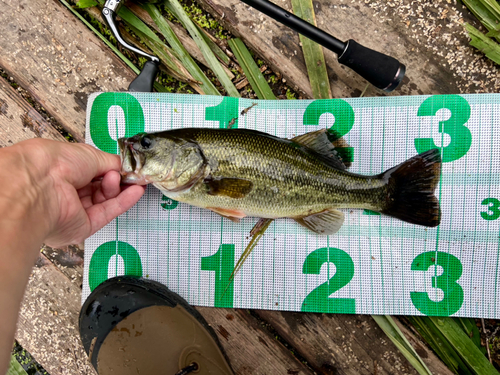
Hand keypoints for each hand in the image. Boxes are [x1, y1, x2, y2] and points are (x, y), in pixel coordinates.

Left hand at [0, 138, 144, 247]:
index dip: (110, 168)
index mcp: (60, 170)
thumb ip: (110, 162)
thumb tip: (123, 165)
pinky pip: (107, 213)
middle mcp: (65, 191)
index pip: (91, 171)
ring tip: (127, 179)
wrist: (40, 187)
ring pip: (104, 200)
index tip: (127, 167)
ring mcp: (73, 210)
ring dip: (119, 188)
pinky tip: (136, 191)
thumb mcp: (89, 154)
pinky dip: (123, 202)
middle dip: (116, 179)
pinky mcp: (82, 226)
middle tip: (130, 173)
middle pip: (99, 187)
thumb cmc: (53, 164)